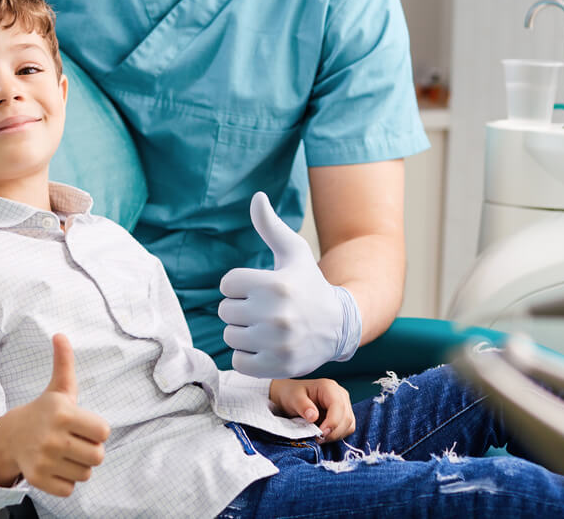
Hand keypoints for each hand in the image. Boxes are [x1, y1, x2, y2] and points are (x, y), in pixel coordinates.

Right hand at [0, 334, 109, 496]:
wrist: (11, 436)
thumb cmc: (44, 411)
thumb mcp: (58, 388)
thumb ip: (64, 363)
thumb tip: (60, 335)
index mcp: (63, 413)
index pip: (104, 432)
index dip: (96, 430)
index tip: (82, 425)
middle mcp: (53, 438)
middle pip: (98, 456)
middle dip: (89, 450)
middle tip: (75, 441)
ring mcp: (44, 460)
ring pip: (85, 474)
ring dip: (79, 466)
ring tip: (64, 453)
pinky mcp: (38, 479)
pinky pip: (70, 489)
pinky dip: (65, 481)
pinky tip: (55, 466)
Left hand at [218, 192, 361, 377]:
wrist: (338, 325)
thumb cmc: (309, 284)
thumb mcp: (294, 252)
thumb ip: (270, 226)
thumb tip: (256, 196)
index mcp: (274, 284)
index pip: (227, 284)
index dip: (240, 285)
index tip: (259, 288)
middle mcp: (275, 314)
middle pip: (226, 311)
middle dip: (241, 309)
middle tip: (264, 309)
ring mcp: (276, 343)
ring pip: (230, 336)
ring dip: (243, 332)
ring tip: (265, 327)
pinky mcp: (276, 366)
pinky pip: (238, 361)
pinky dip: (247, 356)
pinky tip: (265, 346)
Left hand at [268, 378, 355, 441]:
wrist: (290, 396)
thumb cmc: (291, 395)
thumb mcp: (293, 398)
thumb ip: (303, 406)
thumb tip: (314, 416)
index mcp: (329, 387)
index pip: (338, 406)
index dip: (332, 422)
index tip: (321, 434)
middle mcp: (340, 394)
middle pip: (346, 417)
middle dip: (334, 432)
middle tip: (318, 439)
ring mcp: (344, 405)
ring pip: (349, 425)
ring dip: (336, 435)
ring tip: (319, 437)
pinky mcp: (344, 415)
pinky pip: (347, 428)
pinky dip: (337, 435)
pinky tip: (324, 435)